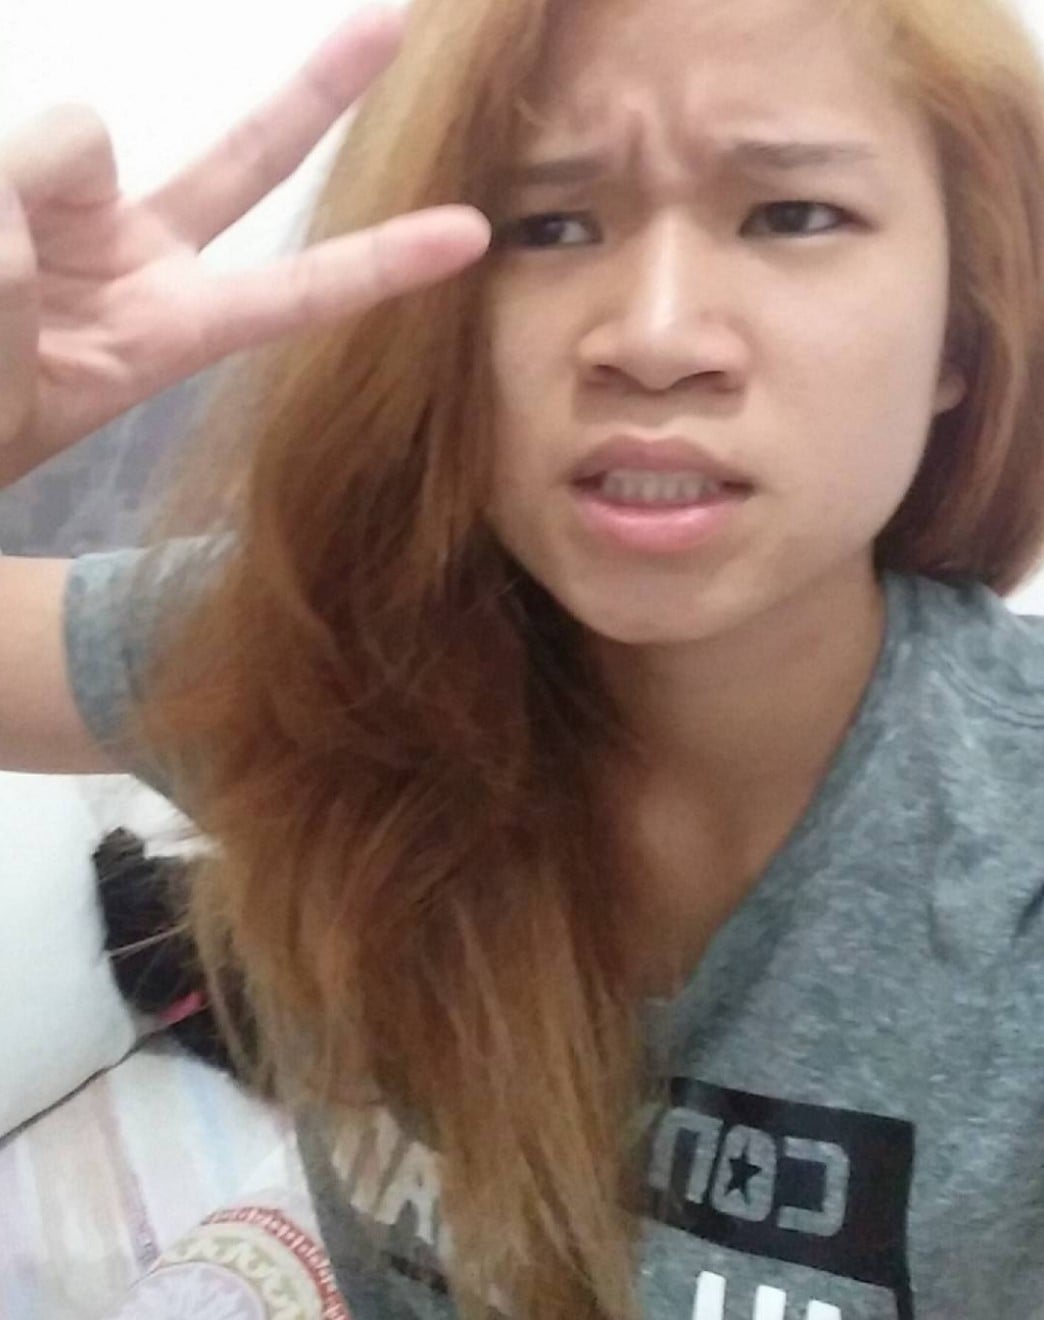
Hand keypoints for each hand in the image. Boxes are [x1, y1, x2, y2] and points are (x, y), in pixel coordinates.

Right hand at [0, 7, 490, 485]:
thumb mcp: (13, 383)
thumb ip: (28, 262)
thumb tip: (58, 147)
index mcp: (169, 333)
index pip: (293, 292)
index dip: (379, 264)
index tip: (472, 234)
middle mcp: (138, 256)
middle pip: (246, 160)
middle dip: (317, 92)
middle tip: (397, 22)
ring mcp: (74, 205)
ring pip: (72, 136)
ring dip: (11, 198)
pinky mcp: (17, 170)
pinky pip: (12, 141)